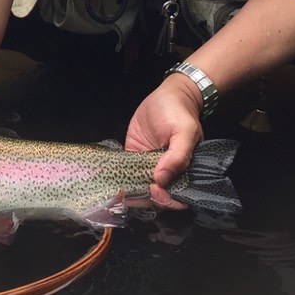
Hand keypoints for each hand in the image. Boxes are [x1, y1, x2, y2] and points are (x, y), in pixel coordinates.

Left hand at [124, 75, 205, 208]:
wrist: (168, 95)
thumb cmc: (180, 113)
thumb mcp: (184, 132)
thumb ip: (178, 157)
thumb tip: (162, 180)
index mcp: (183, 172)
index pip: (175, 196)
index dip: (165, 199)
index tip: (155, 191)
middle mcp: (166, 173)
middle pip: (155, 196)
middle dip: (144, 199)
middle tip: (130, 193)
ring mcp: (149, 166)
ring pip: (139, 187)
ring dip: (129, 193)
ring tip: (117, 194)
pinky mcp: (134, 156)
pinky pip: (126, 172)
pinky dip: (119, 179)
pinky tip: (110, 184)